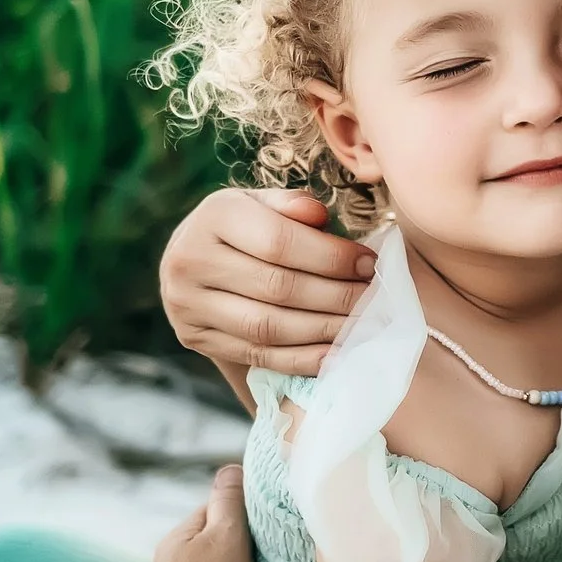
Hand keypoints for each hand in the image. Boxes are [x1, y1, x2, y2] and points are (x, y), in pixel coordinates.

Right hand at [159, 188, 375, 374]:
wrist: (192, 260)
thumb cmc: (242, 227)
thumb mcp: (262, 203)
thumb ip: (291, 204)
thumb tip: (318, 215)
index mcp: (214, 216)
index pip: (279, 242)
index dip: (330, 256)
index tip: (369, 264)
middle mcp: (191, 259)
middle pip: (277, 287)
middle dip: (336, 296)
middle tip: (373, 300)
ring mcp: (187, 304)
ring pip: (268, 326)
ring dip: (324, 330)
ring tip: (362, 326)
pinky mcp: (195, 338)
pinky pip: (257, 355)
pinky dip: (302, 358)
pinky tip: (336, 353)